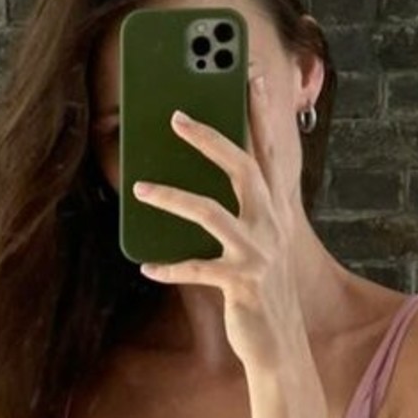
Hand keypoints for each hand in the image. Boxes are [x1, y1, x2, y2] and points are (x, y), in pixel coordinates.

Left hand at [132, 73, 304, 371]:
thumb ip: (237, 206)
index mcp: (276, 209)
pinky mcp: (241, 284)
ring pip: (212, 213)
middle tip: (175, 116)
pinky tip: (147, 267)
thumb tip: (198, 172)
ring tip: (139, 188)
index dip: (261, 112)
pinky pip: (199, 269)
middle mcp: (272, 224)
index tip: (249, 74)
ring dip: (173, 197)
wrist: (279, 342)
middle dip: (211, 139)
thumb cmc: (259, 284)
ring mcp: (259, 253)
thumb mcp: (255, 240)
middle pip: (243, 169)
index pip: (269, 150)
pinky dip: (171, 267)